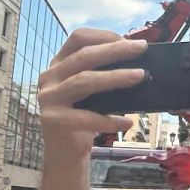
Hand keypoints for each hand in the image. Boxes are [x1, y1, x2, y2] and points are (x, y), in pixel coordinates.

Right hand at [37, 29, 147, 157]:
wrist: (65, 153)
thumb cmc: (84, 118)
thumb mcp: (92, 92)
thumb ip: (104, 76)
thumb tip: (139, 65)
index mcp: (59, 64)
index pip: (78, 38)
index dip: (103, 36)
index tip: (129, 41)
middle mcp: (49, 77)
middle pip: (83, 56)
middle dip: (115, 50)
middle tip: (141, 49)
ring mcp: (49, 99)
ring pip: (84, 81)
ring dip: (115, 77)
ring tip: (140, 76)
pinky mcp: (53, 120)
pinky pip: (85, 117)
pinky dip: (109, 120)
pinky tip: (127, 123)